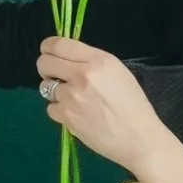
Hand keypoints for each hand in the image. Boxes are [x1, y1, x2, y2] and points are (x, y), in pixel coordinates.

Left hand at [36, 38, 161, 169]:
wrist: (139, 138)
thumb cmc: (133, 105)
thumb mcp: (117, 73)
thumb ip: (91, 63)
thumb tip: (67, 60)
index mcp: (98, 60)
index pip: (59, 44)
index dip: (48, 47)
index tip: (47, 52)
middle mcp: (82, 74)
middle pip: (44, 63)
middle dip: (46, 68)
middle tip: (56, 76)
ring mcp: (72, 96)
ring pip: (46, 87)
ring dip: (56, 92)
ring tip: (76, 100)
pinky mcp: (66, 116)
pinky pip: (51, 108)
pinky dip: (60, 111)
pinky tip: (77, 115)